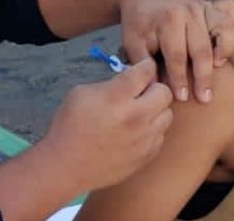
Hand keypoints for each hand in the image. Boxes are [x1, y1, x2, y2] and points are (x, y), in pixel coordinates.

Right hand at [39, 59, 173, 192]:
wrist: (66, 166)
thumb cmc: (69, 126)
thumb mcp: (82, 93)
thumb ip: (110, 83)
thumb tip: (128, 79)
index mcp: (117, 97)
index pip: (146, 70)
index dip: (144, 66)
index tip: (141, 69)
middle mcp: (136, 116)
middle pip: (164, 91)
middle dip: (154, 87)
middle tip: (141, 92)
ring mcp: (144, 139)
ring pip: (167, 114)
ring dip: (156, 110)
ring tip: (139, 113)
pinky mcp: (147, 156)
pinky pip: (161, 136)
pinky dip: (152, 130)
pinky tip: (136, 132)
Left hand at [118, 0, 233, 102]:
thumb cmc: (138, 21)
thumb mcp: (132, 41)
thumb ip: (143, 64)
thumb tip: (156, 89)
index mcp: (168, 20)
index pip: (177, 56)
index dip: (180, 79)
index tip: (182, 97)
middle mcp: (188, 11)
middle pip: (201, 48)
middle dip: (203, 76)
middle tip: (205, 98)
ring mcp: (202, 6)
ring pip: (223, 28)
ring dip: (224, 50)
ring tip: (218, 68)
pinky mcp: (210, 5)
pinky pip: (231, 12)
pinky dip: (233, 27)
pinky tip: (226, 46)